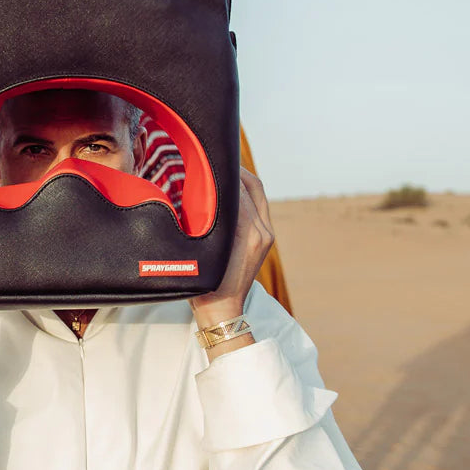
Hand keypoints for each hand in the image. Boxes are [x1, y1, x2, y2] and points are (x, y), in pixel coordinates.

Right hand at [191, 166, 274, 324]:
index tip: (209, 161)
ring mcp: (266, 235)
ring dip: (240, 181)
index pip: (238, 189)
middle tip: (216, 160)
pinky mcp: (266, 239)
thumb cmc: (205, 285)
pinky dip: (245, 194)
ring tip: (221, 172)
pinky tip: (229, 191)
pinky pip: (258, 206)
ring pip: (256, 194)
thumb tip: (205, 190)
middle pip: (252, 187)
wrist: (222, 310)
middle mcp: (261, 232)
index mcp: (247, 233)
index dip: (224, 173)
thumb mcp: (203, 249)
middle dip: (235, 171)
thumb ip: (207, 220)